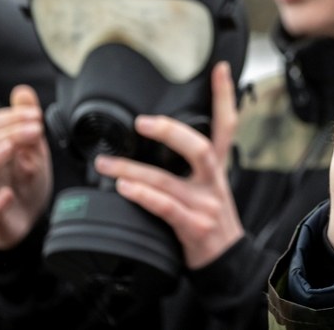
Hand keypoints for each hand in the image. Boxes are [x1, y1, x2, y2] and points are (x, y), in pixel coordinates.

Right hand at [0, 85, 52, 249]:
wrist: (31, 221)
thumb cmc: (27, 182)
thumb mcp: (35, 149)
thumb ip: (28, 122)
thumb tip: (22, 90)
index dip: (12, 117)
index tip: (36, 114)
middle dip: (9, 133)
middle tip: (35, 128)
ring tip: (12, 147)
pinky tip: (8, 194)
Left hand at [94, 61, 242, 269]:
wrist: (227, 263)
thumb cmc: (210, 223)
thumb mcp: (210, 188)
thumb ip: (192, 166)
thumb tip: (161, 140)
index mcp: (217, 169)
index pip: (227, 126)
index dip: (224, 97)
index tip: (219, 69)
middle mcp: (213, 183)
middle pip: (199, 148)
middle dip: (170, 132)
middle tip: (142, 122)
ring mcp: (204, 205)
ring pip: (168, 181)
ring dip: (133, 170)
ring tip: (106, 164)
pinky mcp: (193, 228)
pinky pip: (165, 207)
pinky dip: (142, 196)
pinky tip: (124, 189)